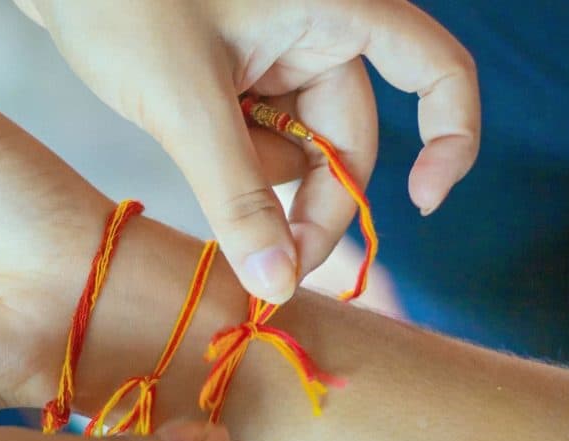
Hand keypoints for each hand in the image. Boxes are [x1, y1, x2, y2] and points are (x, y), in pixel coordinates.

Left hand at [15, 0, 479, 301]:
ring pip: (292, 150)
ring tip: (188, 131)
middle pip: (347, 141)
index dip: (450, 140)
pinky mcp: (234, 76)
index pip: (437, 71)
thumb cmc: (117, 0)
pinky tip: (179, 125)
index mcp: (338, 9)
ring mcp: (274, 56)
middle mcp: (318, 31)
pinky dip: (223, 157)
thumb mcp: (186, 103)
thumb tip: (278, 284)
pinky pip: (251, 141)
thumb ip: (237, 197)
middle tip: (266, 271)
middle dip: (308, 205)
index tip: (420, 206)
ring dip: (247, 172)